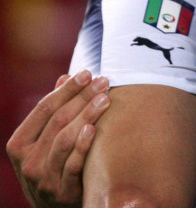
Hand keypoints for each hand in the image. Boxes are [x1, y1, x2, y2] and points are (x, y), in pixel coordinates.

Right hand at [6, 70, 110, 206]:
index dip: (66, 89)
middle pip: (57, 121)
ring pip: (65, 140)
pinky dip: (83, 145)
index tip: (87, 73)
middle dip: (82, 97)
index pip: (44, 109)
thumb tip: (65, 77)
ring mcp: (43, 179)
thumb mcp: (44, 140)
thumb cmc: (52, 163)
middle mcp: (27, 162)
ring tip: (105, 98)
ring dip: (87, 115)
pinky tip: (94, 128)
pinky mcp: (62, 193)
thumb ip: (53, 111)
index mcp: (19, 144)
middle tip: (103, 81)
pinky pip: (73, 165)